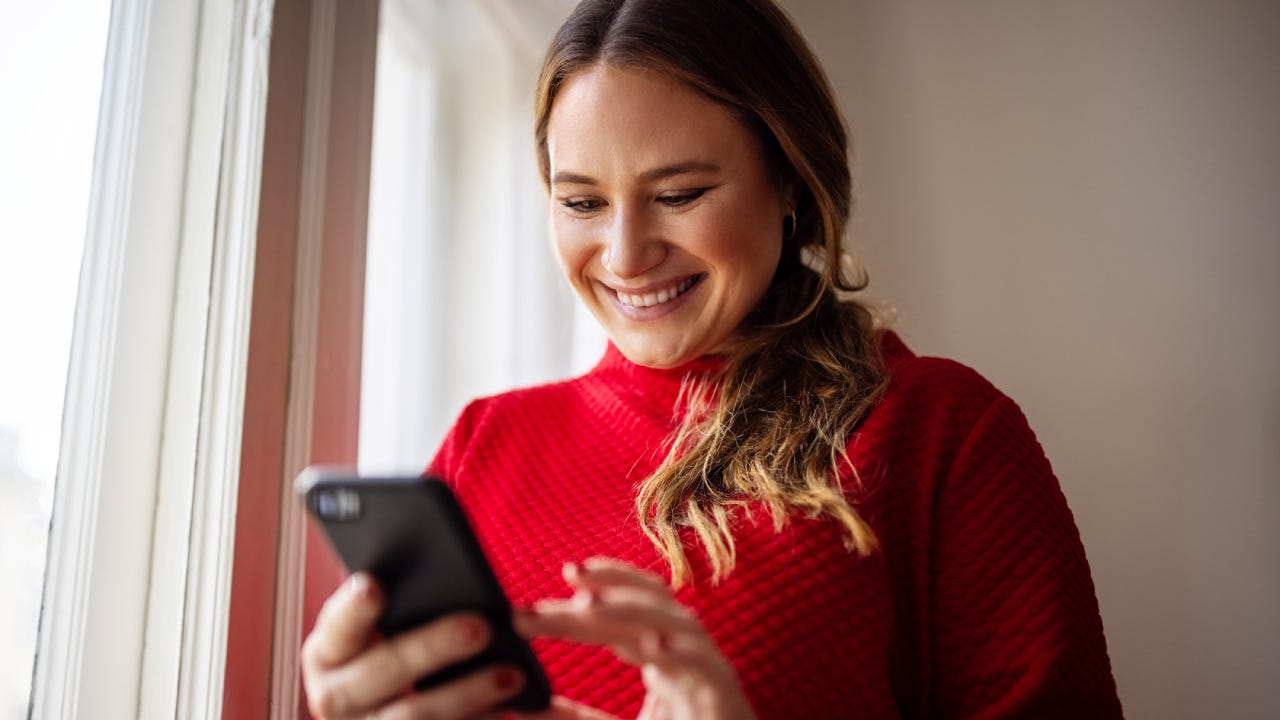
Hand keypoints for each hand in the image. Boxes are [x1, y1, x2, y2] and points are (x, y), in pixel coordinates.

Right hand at [300, 573, 526, 718]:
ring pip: (413, 716)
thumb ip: (398, 601)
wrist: (380, 709)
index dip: (355, 609)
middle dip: (433, 648)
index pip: (338, 626)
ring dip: (467, 694)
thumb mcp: (381, 626)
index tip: (375, 586)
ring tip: (511, 674)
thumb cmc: (391, 649)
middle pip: (383, 672)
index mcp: (326, 652)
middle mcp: (333, 696)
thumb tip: (443, 569)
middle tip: (480, 628)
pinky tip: (506, 706)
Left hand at [513, 558, 757, 719]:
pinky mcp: (727, 697)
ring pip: (677, 621)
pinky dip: (682, 651)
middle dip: (604, 585)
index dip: (580, 602)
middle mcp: (683, 653)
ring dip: (633, 607)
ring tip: (588, 604)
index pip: (617, 614)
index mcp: (657, 655)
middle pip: (644, 603)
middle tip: (565, 575)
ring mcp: (707, 672)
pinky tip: (652, 645)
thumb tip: (521, 707)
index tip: (532, 606)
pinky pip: (707, 665)